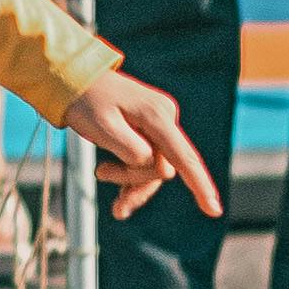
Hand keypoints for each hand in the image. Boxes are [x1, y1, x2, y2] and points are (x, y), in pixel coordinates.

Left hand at [61, 72, 217, 220]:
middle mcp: (165, 116)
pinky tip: (115, 184)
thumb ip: (132, 151)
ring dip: (130, 179)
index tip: (213, 210)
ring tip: (100, 174)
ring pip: (156, 166)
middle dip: (133, 179)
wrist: (75, 78)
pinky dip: (133, 172)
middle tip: (100, 173)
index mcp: (156, 115)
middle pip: (162, 167)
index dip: (199, 185)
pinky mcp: (152, 128)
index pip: (183, 157)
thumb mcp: (103, 129)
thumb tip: (154, 166)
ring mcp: (160, 121)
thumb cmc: (86, 102)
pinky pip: (150, 158)